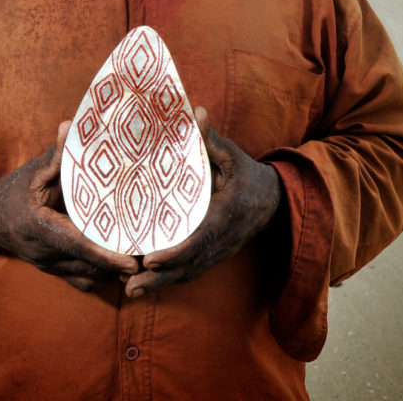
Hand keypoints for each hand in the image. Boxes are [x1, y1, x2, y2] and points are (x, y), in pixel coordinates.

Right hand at [0, 121, 138, 291]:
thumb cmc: (14, 191)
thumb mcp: (34, 170)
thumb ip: (56, 153)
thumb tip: (71, 124)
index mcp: (41, 227)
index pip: (77, 245)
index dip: (105, 255)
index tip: (131, 263)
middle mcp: (46, 253)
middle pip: (88, 267)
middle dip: (118, 267)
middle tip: (149, 259)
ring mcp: (49, 266)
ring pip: (87, 279)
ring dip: (112, 274)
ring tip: (142, 262)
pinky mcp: (54, 270)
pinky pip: (81, 281)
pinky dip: (101, 276)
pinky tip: (120, 267)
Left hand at [122, 107, 281, 297]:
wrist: (273, 200)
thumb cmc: (246, 173)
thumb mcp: (232, 154)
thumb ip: (211, 138)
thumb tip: (196, 112)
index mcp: (226, 213)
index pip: (200, 238)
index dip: (175, 252)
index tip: (150, 258)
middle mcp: (222, 238)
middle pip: (190, 264)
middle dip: (159, 278)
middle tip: (129, 285)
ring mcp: (219, 250)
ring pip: (189, 273)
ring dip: (160, 284)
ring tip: (130, 290)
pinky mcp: (215, 255)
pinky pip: (192, 271)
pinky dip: (170, 280)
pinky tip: (147, 284)